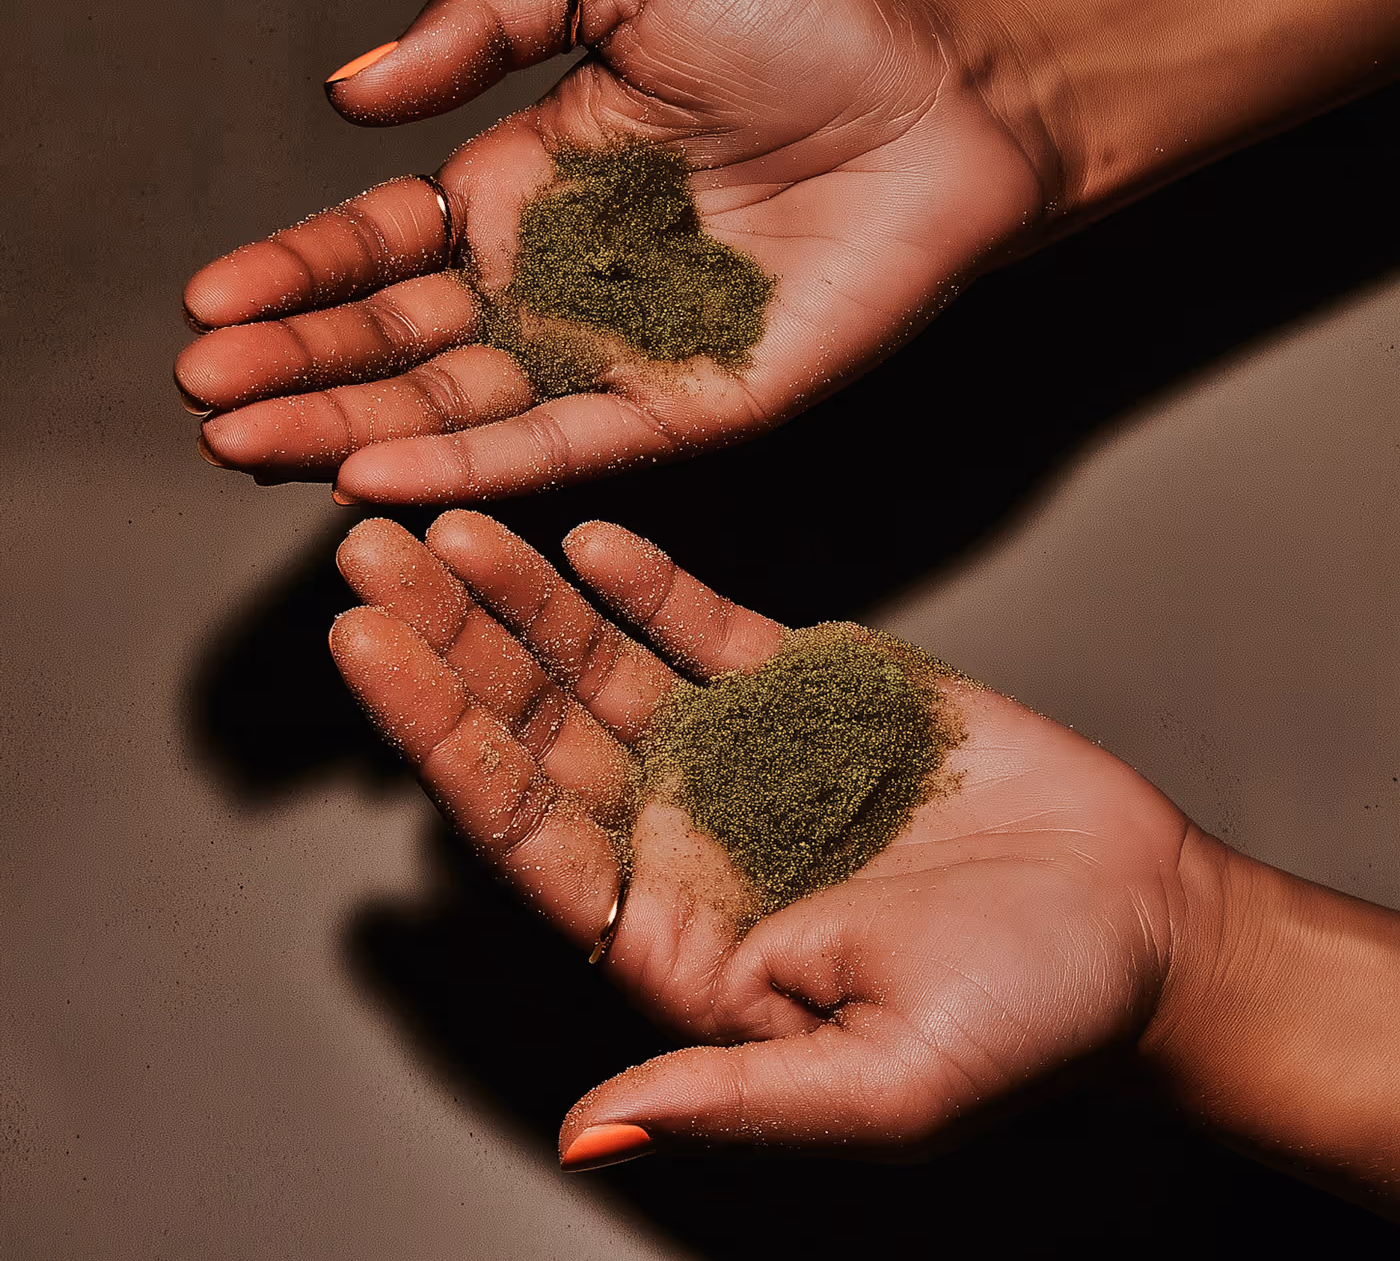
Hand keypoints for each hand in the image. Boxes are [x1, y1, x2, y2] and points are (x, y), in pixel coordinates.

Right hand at [176, 0, 1043, 501]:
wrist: (946, 101)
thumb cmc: (807, 26)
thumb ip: (483, 26)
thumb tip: (348, 94)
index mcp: (529, 187)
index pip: (382, 246)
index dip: (295, 276)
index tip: (210, 301)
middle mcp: (557, 284)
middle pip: (401, 342)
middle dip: (298, 368)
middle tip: (204, 392)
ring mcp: (614, 356)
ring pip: (458, 409)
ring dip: (350, 427)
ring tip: (245, 441)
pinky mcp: (681, 411)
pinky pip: (558, 446)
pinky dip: (467, 466)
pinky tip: (375, 472)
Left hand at [329, 512, 1194, 1164]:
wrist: (1137, 923)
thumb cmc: (1026, 1024)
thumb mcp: (884, 1089)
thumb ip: (734, 1095)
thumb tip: (593, 1130)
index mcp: (678, 939)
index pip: (525, 832)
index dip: (442, 740)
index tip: (370, 648)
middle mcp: (686, 839)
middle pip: (538, 732)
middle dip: (453, 643)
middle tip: (373, 554)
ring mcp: (739, 756)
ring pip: (602, 668)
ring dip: (525, 598)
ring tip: (453, 523)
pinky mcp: (808, 693)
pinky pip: (706, 629)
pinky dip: (649, 585)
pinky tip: (591, 541)